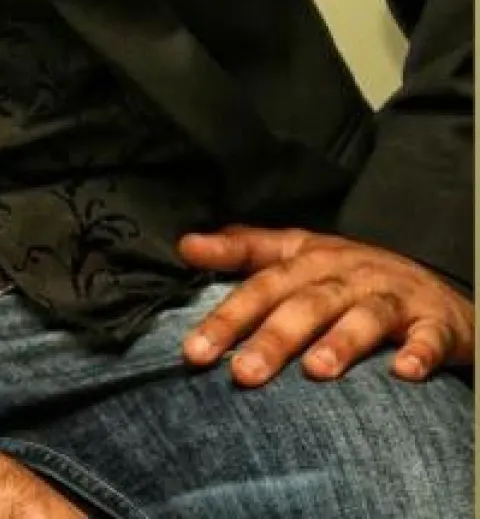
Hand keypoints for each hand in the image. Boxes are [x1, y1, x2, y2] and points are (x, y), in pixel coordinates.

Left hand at [178, 224, 474, 385]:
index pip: (262, 284)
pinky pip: (428, 337)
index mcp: (311, 259)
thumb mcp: (298, 253)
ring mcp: (393, 296)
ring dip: (341, 342)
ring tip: (315, 372)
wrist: (435, 288)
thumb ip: (243, 249)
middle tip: (242, 375)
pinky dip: (419, 353)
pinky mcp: (435, 322)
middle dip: (273, 338)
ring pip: (364, 316)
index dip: (228, 315)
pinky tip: (404, 374)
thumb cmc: (352, 275)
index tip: (194, 349)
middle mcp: (348, 273)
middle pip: (306, 303)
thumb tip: (185, 245)